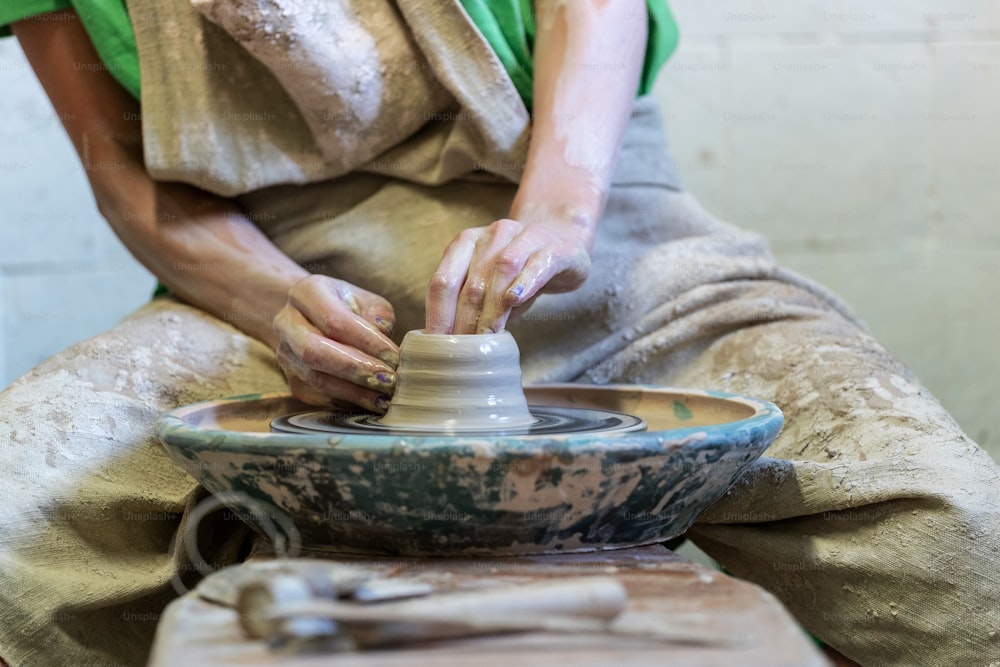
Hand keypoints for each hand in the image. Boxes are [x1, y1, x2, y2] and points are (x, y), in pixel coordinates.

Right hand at [274, 275, 398, 411]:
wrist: (310, 317)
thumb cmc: (345, 307)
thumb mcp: (364, 300)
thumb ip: (377, 313)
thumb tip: (382, 331)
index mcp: (305, 293)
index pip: (334, 320)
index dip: (365, 341)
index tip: (393, 356)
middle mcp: (287, 323)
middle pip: (315, 352)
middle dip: (354, 368)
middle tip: (387, 379)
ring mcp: (285, 354)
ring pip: (315, 378)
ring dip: (353, 391)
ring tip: (384, 396)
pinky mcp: (292, 380)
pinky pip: (317, 396)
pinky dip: (346, 401)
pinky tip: (370, 402)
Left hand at [425, 216, 593, 334]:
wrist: (563, 239)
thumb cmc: (519, 271)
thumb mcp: (491, 286)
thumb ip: (472, 306)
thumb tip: (452, 344)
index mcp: (466, 243)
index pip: (443, 281)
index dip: (438, 315)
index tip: (437, 345)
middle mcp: (492, 235)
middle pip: (471, 283)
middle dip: (464, 321)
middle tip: (463, 352)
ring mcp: (524, 237)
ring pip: (501, 271)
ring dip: (492, 310)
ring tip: (487, 338)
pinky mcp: (555, 247)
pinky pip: (536, 265)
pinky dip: (524, 283)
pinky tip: (515, 300)